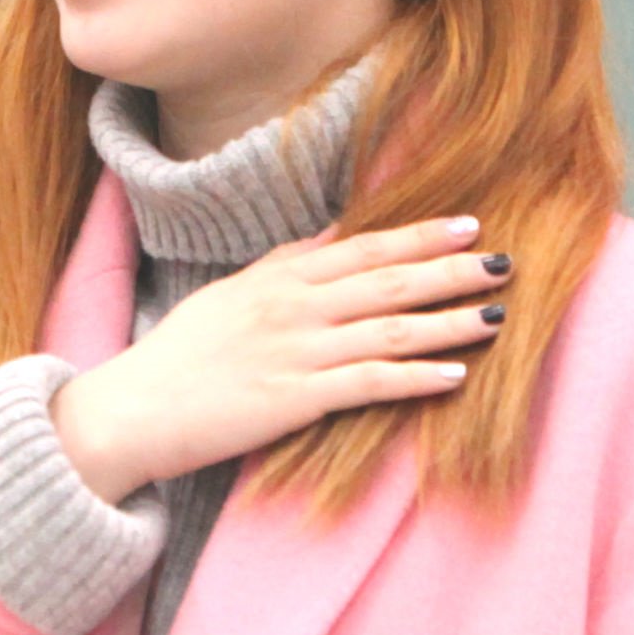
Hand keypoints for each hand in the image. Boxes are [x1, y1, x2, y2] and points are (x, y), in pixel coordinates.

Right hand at [50, 216, 504, 501]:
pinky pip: (368, 384)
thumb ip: (283, 266)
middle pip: (387, 282)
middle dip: (449, 269)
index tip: (466, 223)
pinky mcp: (294, 400)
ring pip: (389, 329)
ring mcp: (296, 352)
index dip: (418, 235)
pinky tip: (454, 377)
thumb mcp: (229, 295)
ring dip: (447, 321)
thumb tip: (332, 237)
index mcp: (278, 279)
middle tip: (503, 260)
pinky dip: (415, 378)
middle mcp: (293, 307)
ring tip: (495, 314)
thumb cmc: (178, 357)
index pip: (362, 248)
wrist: (131, 411)